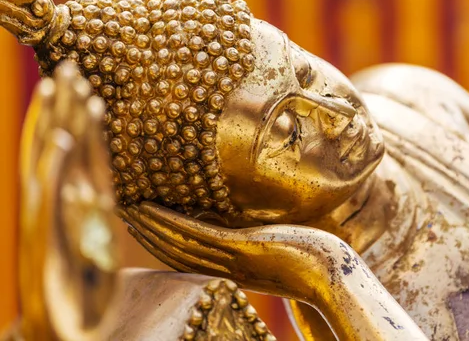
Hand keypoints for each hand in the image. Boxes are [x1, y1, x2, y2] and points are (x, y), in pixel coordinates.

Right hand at [20, 61, 117, 336]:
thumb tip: (98, 182)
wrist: (63, 331)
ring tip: (69, 85)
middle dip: (64, 104)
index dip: (70, 113)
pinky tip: (65, 137)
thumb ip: (93, 206)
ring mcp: (52, 219)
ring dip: (62, 122)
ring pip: (55, 162)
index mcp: (68, 200)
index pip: (68, 147)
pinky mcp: (54, 240)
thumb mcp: (93, 238)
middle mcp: (55, 202)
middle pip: (58, 143)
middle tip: (72, 64)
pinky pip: (56, 197)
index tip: (78, 79)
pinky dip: (58, 166)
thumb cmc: (81, 287)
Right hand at [118, 201, 346, 302]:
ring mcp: (231, 258)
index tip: (141, 222)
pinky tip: (151, 209)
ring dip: (150, 226)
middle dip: (147, 232)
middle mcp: (225, 267)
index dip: (160, 239)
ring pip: (179, 243)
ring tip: (127, 208)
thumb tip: (241, 228)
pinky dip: (170, 223)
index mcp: (231, 268)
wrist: (333, 274)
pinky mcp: (241, 248)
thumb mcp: (274, 249)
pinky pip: (197, 235)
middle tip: (122, 212)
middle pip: (176, 251)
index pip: (187, 255)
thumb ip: (253, 242)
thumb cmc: (309, 259)